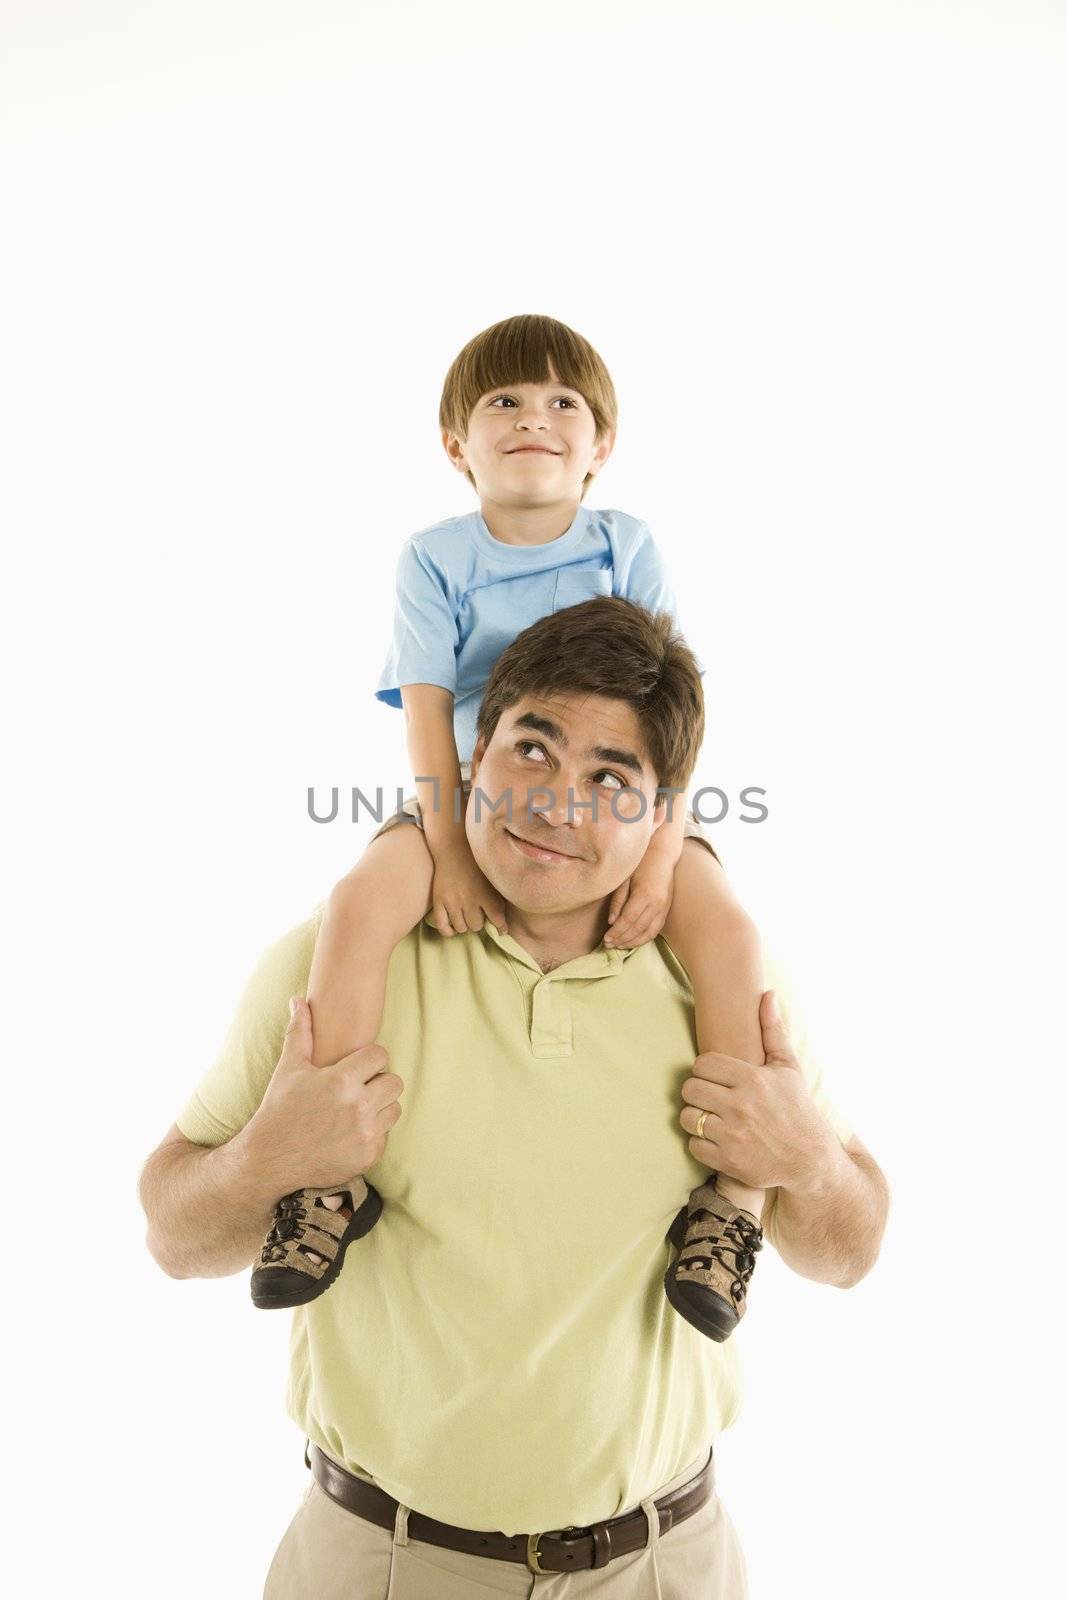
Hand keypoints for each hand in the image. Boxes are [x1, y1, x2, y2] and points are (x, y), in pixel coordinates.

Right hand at [241, 997, 404, 1193]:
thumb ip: (300, 1032)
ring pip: (394, 1108)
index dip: (368, 1059)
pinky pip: (386, 1135)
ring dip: (379, 1107)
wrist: (268, 1160)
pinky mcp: (368, 1156)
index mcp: (341, 1080)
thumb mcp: (289, 1069)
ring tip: (355, 1109)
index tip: (355, 1067)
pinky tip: (350, 1131)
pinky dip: (373, 1133)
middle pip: (394, 1081)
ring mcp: (365, 1134)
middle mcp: (358, 1107)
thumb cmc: (278, 1110)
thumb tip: (298, 999)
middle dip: (378, 1082)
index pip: (380, 1055)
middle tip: (358, 1088)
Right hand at [431, 841, 508, 936]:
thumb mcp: (492, 880)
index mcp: (486, 894)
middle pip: (476, 925)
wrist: (454, 848)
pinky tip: (453, 928)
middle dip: (479, 922)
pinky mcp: (439, 900)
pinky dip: (448, 931)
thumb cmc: (478, 865)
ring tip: (466, 916)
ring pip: (461, 928)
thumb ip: (499, 899)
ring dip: (465, 925)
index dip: (501, 927)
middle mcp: (469, 900)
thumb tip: (503, 925)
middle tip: (478, 914)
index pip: (497, 919)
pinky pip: (442, 925)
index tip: (501, 930)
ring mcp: (452, 901)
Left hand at [603, 854, 674, 948]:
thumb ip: (618, 901)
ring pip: (648, 933)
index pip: (628, 920)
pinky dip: (644, 938)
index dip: (617, 932)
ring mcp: (664, 908)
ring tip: (618, 946)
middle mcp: (657, 904)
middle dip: (622, 939)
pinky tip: (632, 941)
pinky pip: (655, 930)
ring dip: (633, 942)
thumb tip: (611, 922)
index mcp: (644, 895)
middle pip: (638, 929)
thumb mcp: (624, 880)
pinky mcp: (666, 910)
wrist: (662, 856)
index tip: (606, 939)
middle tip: (608, 945)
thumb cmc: (639, 865)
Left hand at [678, 991, 835, 1190]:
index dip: (704, 1070)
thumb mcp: (789, 1068)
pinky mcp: (728, 1160)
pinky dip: (701, 1144)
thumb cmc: (798, 1109)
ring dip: (695, 1118)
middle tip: (708, 1097)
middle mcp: (740, 1105)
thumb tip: (768, 993)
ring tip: (709, 1117)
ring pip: (687, 1117)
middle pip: (690, 1089)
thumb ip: (773, 1030)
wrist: (811, 1160)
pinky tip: (716, 1139)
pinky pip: (694, 1146)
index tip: (713, 1077)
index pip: (702, 1064)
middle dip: (697, 1092)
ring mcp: (733, 1134)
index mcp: (752, 1079)